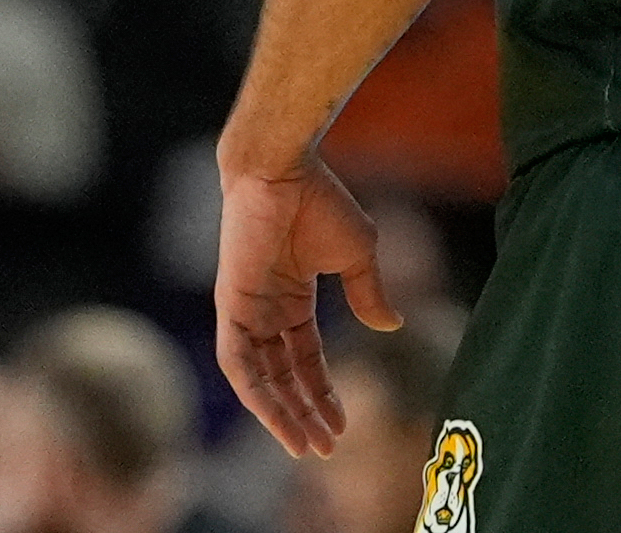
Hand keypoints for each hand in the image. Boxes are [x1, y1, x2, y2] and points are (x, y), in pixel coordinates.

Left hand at [215, 156, 403, 456]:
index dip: (324, 391)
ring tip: (305, 445)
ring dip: (281, 414)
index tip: (343, 425)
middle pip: (284, 376)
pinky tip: (276, 417)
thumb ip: (368, 293)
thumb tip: (390, 327)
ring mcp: (245, 312)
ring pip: (260, 379)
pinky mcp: (230, 308)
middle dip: (305, 413)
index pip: (307, 358)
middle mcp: (266, 312)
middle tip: (325, 448)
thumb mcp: (357, 254)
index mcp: (293, 299)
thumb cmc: (321, 201)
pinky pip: (238, 363)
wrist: (284, 171)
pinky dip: (256, 394)